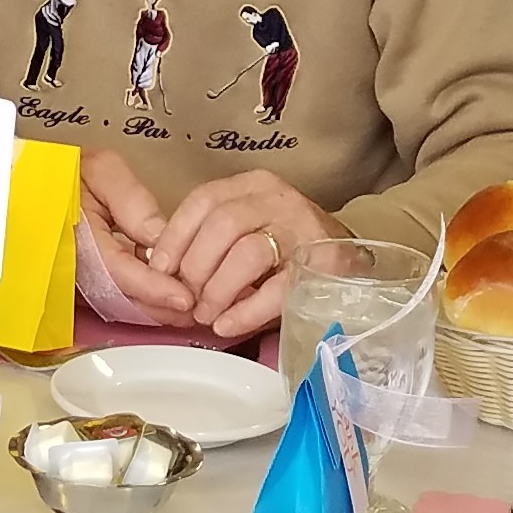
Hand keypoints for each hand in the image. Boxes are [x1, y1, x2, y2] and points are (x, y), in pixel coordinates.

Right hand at [78, 149, 192, 322]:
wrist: (25, 185)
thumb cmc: (61, 174)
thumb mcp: (99, 172)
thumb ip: (131, 200)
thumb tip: (160, 236)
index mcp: (75, 236)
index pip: (119, 272)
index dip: (153, 287)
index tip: (185, 295)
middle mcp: (72, 267)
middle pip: (123, 299)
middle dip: (162, 306)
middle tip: (201, 304)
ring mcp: (74, 280)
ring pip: (119, 305)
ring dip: (155, 308)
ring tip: (190, 302)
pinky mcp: (79, 284)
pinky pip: (113, 299)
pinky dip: (142, 300)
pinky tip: (165, 295)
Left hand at [146, 172, 346, 337]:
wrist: (353, 264)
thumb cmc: (287, 250)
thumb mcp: (248, 230)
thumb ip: (211, 241)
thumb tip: (162, 268)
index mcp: (253, 186)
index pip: (203, 201)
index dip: (176, 236)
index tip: (159, 268)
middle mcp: (278, 199)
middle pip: (222, 225)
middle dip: (195, 266)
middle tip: (186, 299)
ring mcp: (304, 229)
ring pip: (248, 252)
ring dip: (218, 289)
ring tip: (206, 315)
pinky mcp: (325, 265)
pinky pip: (277, 289)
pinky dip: (246, 311)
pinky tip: (227, 325)